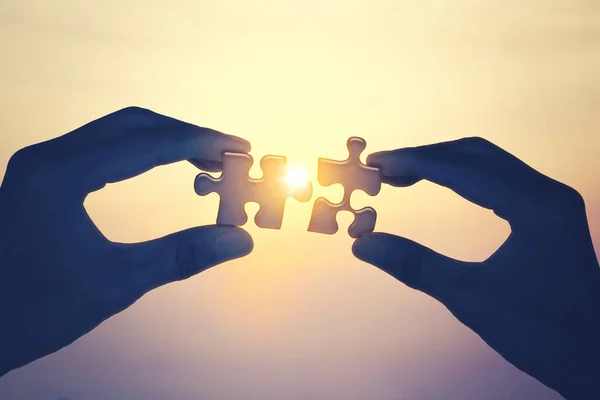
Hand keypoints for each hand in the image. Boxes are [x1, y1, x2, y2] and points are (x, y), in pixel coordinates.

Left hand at [0, 107, 253, 376]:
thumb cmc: (36, 311)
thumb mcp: (116, 283)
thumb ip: (181, 255)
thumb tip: (239, 241)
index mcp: (60, 177)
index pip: (145, 144)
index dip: (199, 143)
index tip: (238, 148)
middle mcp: (47, 157)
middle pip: (133, 124)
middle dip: (186, 135)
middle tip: (228, 153)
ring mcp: (41, 163)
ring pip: (117, 132)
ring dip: (166, 140)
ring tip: (207, 161)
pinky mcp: (42, 174)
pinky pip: (102, 147)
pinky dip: (141, 151)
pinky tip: (165, 165)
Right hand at [352, 137, 599, 398]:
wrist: (593, 358)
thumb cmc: (540, 333)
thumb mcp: (470, 298)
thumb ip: (415, 265)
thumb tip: (364, 245)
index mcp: (535, 208)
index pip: (463, 169)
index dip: (414, 162)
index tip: (377, 162)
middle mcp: (548, 193)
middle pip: (475, 154)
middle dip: (425, 157)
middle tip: (382, 167)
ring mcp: (552, 200)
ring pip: (488, 163)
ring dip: (443, 163)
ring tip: (401, 174)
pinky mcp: (550, 211)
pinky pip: (500, 178)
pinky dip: (463, 176)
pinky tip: (440, 184)